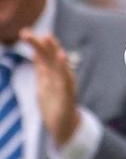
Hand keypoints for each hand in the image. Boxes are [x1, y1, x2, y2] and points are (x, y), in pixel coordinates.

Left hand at [19, 30, 78, 146]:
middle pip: (50, 56)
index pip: (43, 55)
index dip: (35, 44)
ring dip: (54, 50)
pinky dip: (64, 67)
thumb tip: (35, 53)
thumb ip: (42, 68)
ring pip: (59, 64)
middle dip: (41, 43)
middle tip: (27, 32)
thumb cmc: (55, 105)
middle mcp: (60, 76)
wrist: (65, 126)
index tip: (24, 33)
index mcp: (52, 74)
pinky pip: (66, 79)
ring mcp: (65, 84)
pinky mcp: (68, 94)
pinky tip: (62, 57)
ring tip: (47, 37)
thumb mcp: (44, 85)